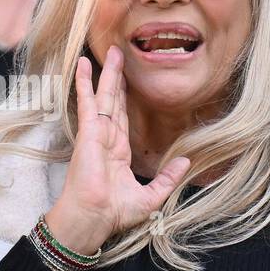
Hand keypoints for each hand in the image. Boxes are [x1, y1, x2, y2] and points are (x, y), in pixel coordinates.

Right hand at [44, 47, 190, 255]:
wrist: (94, 218)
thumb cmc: (114, 213)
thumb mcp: (151, 197)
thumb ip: (168, 178)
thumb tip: (187, 161)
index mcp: (118, 152)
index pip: (123, 117)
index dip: (126, 97)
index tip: (127, 78)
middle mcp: (107, 139)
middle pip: (114, 101)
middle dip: (117, 77)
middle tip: (119, 54)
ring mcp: (96, 133)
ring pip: (104, 96)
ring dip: (106, 73)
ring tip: (109, 51)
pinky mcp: (88, 133)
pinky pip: (88, 102)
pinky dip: (84, 82)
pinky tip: (82, 64)